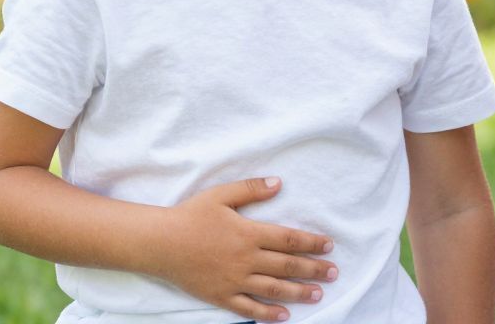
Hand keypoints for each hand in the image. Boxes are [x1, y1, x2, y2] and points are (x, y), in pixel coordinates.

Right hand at [155, 177, 336, 321]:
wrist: (160, 243)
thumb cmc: (190, 215)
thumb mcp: (222, 195)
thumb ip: (252, 189)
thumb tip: (279, 182)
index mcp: (249, 233)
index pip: (288, 239)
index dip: (311, 243)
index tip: (329, 246)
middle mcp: (246, 259)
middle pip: (287, 266)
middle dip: (313, 269)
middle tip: (334, 272)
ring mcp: (234, 280)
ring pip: (273, 289)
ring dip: (299, 292)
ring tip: (319, 294)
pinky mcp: (221, 296)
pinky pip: (249, 309)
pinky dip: (268, 314)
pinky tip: (284, 316)